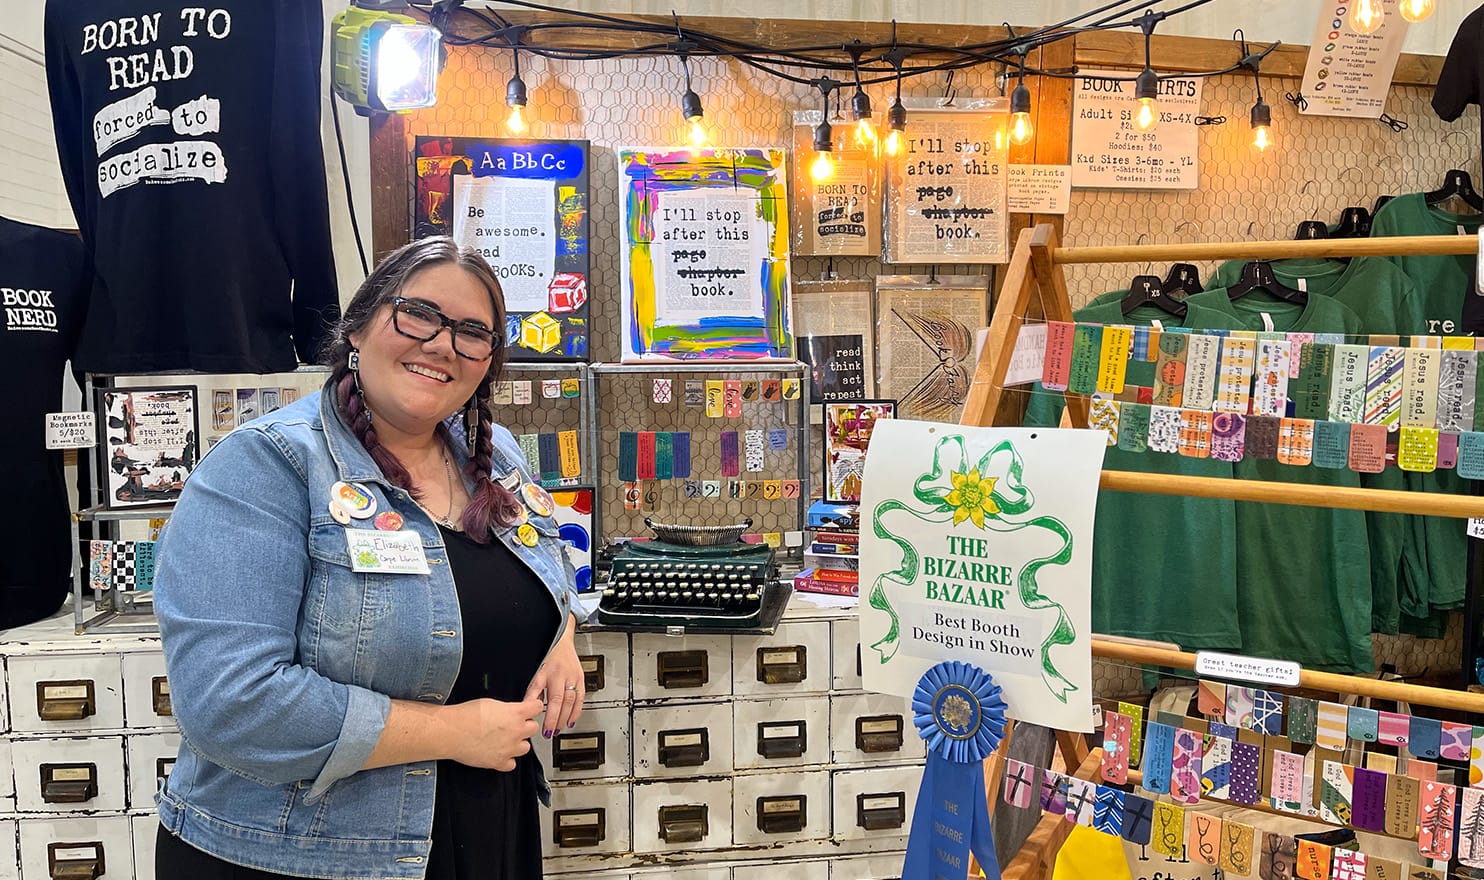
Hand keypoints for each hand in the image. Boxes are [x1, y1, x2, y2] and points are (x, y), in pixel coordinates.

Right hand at [442, 696, 542, 770]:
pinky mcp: (498, 762)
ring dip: (517, 743)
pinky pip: (511, 764)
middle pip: (533, 728)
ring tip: (504, 739)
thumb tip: (512, 711)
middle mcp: (516, 731)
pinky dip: (506, 760)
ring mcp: (509, 749)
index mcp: (515, 713)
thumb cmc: (466, 715)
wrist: (451, 732)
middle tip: (513, 724)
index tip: (530, 709)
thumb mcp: (491, 703)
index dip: (532, 707)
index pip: (537, 708)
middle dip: (525, 726)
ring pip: (525, 747)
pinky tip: (498, 752)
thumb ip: (508, 709)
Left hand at [525, 621, 584, 736]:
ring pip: (572, 701)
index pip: (549, 699)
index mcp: (548, 673)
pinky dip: (577, 710)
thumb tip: (528, 707)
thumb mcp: (535, 670)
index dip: (546, 715)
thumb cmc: (546, 653)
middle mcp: (562, 675)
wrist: (561, 638)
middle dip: (556, 720)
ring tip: (560, 729)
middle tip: (551, 733)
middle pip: (561, 702)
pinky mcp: (581, 678)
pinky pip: (581, 697)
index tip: (543, 728)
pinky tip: (572, 720)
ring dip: (566, 718)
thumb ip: (533, 690)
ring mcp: (574, 677)